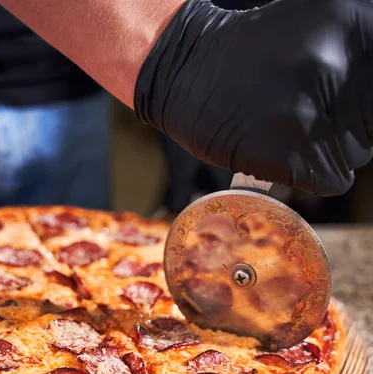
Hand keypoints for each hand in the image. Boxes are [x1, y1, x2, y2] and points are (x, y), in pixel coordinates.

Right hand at [135, 0, 372, 195]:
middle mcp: (337, 64)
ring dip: (325, 153)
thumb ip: (354, 55)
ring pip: (356, 156)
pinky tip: (282, 153)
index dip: (360, 111)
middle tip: (302, 115)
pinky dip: (309, 176)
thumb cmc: (249, 55)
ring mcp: (312, 111)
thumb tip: (372, 110)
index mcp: (351, 25)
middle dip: (342, 130)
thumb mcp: (314, 28)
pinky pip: (332, 181)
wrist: (186, 72)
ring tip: (287, 130)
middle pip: (372, 127)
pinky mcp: (289, 151)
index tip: (335, 111)